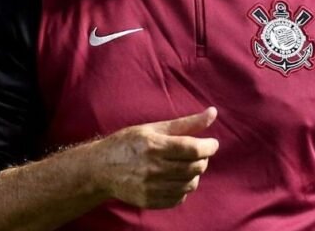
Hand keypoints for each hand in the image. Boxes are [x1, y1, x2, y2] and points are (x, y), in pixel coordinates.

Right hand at [95, 107, 218, 208]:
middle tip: (197, 153)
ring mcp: (151, 187)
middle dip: (203, 159)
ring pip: (190, 184)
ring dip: (194, 174)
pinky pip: (179, 198)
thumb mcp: (154, 128)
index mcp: (155, 146)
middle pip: (194, 167)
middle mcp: (153, 168)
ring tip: (185, 165)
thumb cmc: (128, 143)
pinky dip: (182, 188)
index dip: (209, 146)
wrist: (100, 168)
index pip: (193, 149)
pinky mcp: (149, 201)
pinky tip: (174, 178)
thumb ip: (186, 123)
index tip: (212, 143)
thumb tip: (213, 113)